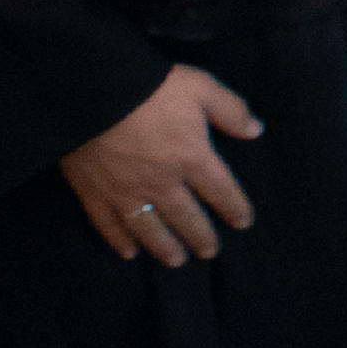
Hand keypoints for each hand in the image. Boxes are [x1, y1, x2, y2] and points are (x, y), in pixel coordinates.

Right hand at [60, 66, 263, 263]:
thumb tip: (256, 130)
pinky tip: (128, 252)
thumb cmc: (150, 86)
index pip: (221, 190)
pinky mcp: (93, 193)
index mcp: (192, 157)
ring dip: (165, 247)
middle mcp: (162, 183)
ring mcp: (126, 192)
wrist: (90, 92)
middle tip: (210, 252)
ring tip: (176, 261)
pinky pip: (108, 225)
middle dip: (201, 237)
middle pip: (187, 217)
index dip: (234, 208)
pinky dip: (119, 241)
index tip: (243, 222)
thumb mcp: (201, 87)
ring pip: (150, 229)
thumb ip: (230, 110)